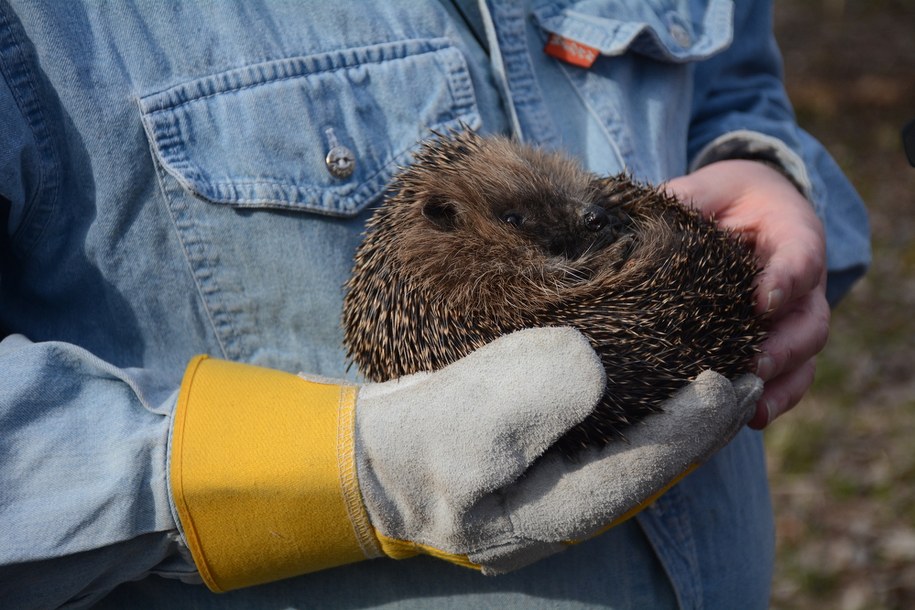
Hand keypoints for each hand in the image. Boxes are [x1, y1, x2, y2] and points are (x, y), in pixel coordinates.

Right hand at [354, 327, 759, 573]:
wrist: (365, 460)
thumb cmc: (409, 447)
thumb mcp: (462, 425)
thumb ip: (529, 398)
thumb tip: (595, 367)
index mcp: (554, 513)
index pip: (644, 470)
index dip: (694, 427)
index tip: (732, 381)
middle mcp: (562, 510)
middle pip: (651, 470)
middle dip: (700, 427)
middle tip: (746, 377)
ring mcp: (548, 491)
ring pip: (632, 456)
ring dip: (674, 418)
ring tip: (711, 381)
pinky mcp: (535, 464)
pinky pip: (603, 440)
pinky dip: (635, 411)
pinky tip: (646, 386)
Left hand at [665, 160, 829, 427]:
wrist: (745, 212)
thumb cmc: (725, 199)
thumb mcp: (708, 188)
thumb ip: (688, 200)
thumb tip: (646, 214)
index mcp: (793, 235)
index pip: (799, 260)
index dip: (785, 281)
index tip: (762, 300)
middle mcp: (804, 284)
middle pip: (809, 322)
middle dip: (783, 347)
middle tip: (752, 363)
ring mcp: (794, 320)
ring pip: (803, 359)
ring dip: (778, 384)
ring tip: (749, 405)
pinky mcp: (780, 346)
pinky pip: (787, 380)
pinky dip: (771, 400)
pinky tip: (746, 419)